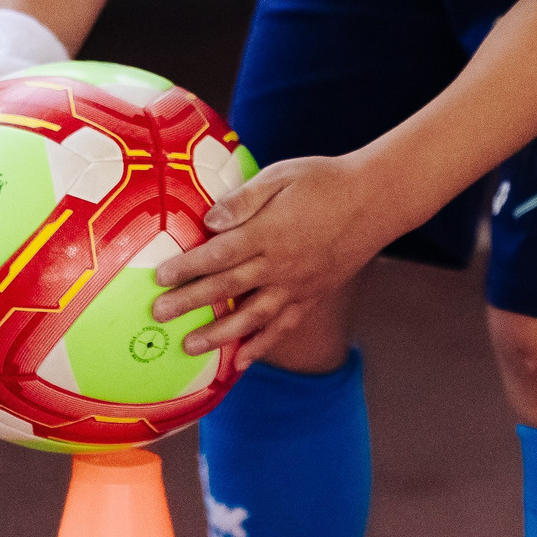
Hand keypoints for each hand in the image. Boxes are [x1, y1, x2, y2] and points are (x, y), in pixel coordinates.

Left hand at [150, 156, 377, 362]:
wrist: (376, 200)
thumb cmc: (325, 181)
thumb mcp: (281, 176)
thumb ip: (243, 200)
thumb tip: (209, 221)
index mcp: (268, 232)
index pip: (219, 254)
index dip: (187, 267)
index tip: (160, 277)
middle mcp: (280, 265)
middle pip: (228, 288)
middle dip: (190, 303)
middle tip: (159, 315)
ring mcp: (298, 285)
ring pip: (252, 316)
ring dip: (220, 334)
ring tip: (190, 347)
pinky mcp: (313, 296)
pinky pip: (283, 326)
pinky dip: (262, 346)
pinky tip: (242, 360)